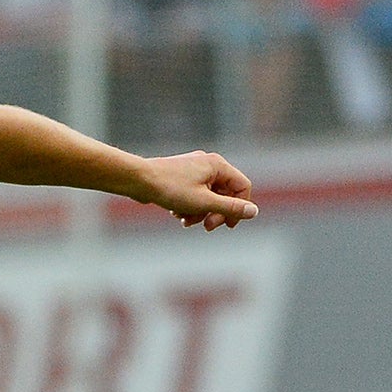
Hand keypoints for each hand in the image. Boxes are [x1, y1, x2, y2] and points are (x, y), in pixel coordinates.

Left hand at [144, 151, 258, 230]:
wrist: (138, 180)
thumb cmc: (170, 188)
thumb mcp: (203, 202)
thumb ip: (229, 207)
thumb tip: (254, 212)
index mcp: (218, 165)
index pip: (242, 186)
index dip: (239, 207)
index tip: (228, 226)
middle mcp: (208, 164)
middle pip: (224, 193)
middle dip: (215, 212)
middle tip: (206, 227)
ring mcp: (194, 170)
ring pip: (208, 197)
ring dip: (200, 212)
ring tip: (185, 220)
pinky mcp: (181, 178)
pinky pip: (193, 195)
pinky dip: (188, 207)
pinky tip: (175, 213)